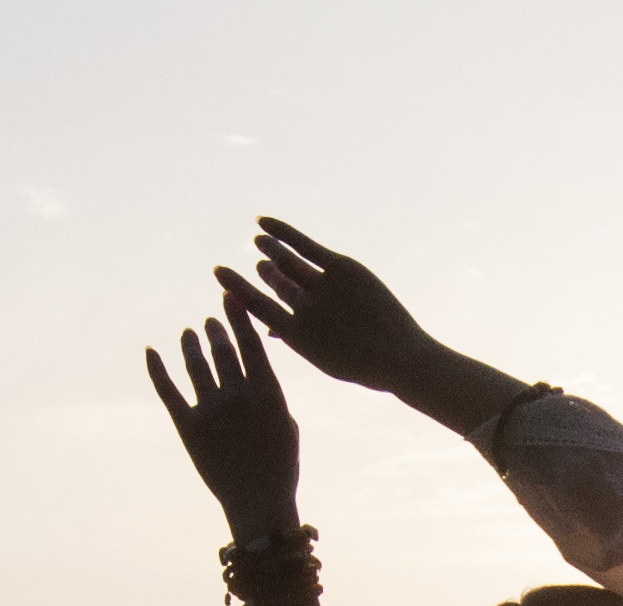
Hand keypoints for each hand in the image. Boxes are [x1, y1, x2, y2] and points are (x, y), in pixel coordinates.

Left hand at [144, 298, 300, 536]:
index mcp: (267, 393)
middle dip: (214, 330)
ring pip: (195, 364)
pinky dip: (157, 368)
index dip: (237, 316)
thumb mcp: (287, 425)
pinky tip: (151, 351)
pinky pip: (168, 390)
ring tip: (189, 334)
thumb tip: (256, 369)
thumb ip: (271, 394)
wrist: (258, 504)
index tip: (229, 297)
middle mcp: (238, 396)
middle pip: (221, 350)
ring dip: (191, 344)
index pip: (250, 343)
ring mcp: (211, 411)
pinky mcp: (188, 427)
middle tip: (209, 322)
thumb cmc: (279, 467)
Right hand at [231, 220, 435, 393]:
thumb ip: (295, 339)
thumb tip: (270, 329)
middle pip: (274, 280)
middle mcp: (304, 309)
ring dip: (270, 249)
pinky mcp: (342, 268)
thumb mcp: (324, 359)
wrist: (402, 359)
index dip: (236, 288)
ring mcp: (322, 287)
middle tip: (260, 263)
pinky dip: (281, 231)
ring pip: (286, 261)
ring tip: (260, 241)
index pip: (256, 306)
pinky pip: (304, 244)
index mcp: (296, 337)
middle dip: (264, 270)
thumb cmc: (363, 365)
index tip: (220, 276)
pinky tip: (261, 222)